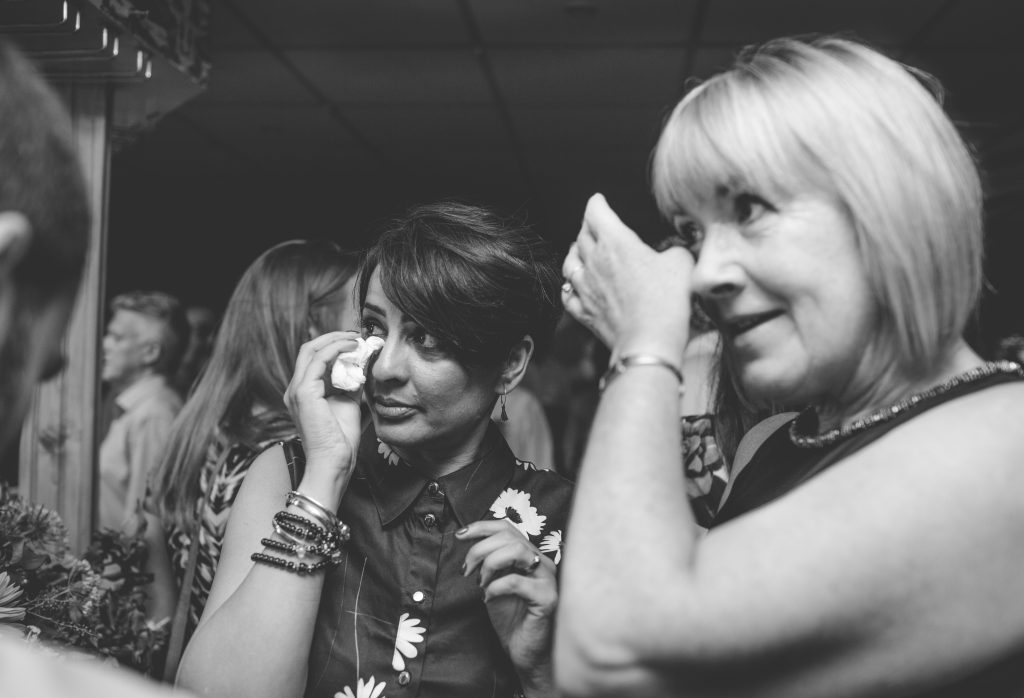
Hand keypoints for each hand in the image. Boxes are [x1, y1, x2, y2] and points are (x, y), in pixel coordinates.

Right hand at [283, 331, 363, 481]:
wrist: (334, 461)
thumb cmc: (341, 439)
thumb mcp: (349, 402)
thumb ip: (351, 383)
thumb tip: (363, 363)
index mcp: (304, 392)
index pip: (313, 358)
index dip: (333, 345)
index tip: (355, 341)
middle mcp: (295, 389)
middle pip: (309, 349)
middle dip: (333, 337)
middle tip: (356, 335)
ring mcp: (296, 390)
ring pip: (311, 350)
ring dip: (335, 340)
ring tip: (356, 339)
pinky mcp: (304, 392)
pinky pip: (318, 360)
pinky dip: (336, 349)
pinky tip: (352, 349)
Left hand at [458, 520, 556, 693]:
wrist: (525, 653)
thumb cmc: (511, 620)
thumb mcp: (493, 585)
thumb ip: (489, 563)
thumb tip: (470, 544)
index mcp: (530, 556)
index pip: (507, 528)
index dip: (481, 527)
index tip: (459, 535)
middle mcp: (542, 562)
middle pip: (509, 536)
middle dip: (479, 549)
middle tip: (466, 571)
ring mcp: (548, 579)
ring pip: (516, 550)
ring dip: (489, 564)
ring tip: (480, 583)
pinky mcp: (548, 598)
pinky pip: (517, 581)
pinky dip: (496, 586)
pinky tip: (488, 598)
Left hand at [562, 193, 693, 359]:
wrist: (649, 340)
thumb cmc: (666, 300)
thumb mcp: (681, 263)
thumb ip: (673, 251)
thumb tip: (671, 254)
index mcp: (616, 242)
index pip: (597, 213)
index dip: (597, 203)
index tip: (598, 200)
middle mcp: (594, 262)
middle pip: (582, 236)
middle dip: (587, 226)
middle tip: (592, 223)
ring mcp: (584, 288)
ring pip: (569, 263)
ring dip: (574, 253)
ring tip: (577, 250)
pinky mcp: (584, 312)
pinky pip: (567, 295)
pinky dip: (568, 287)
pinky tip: (571, 287)